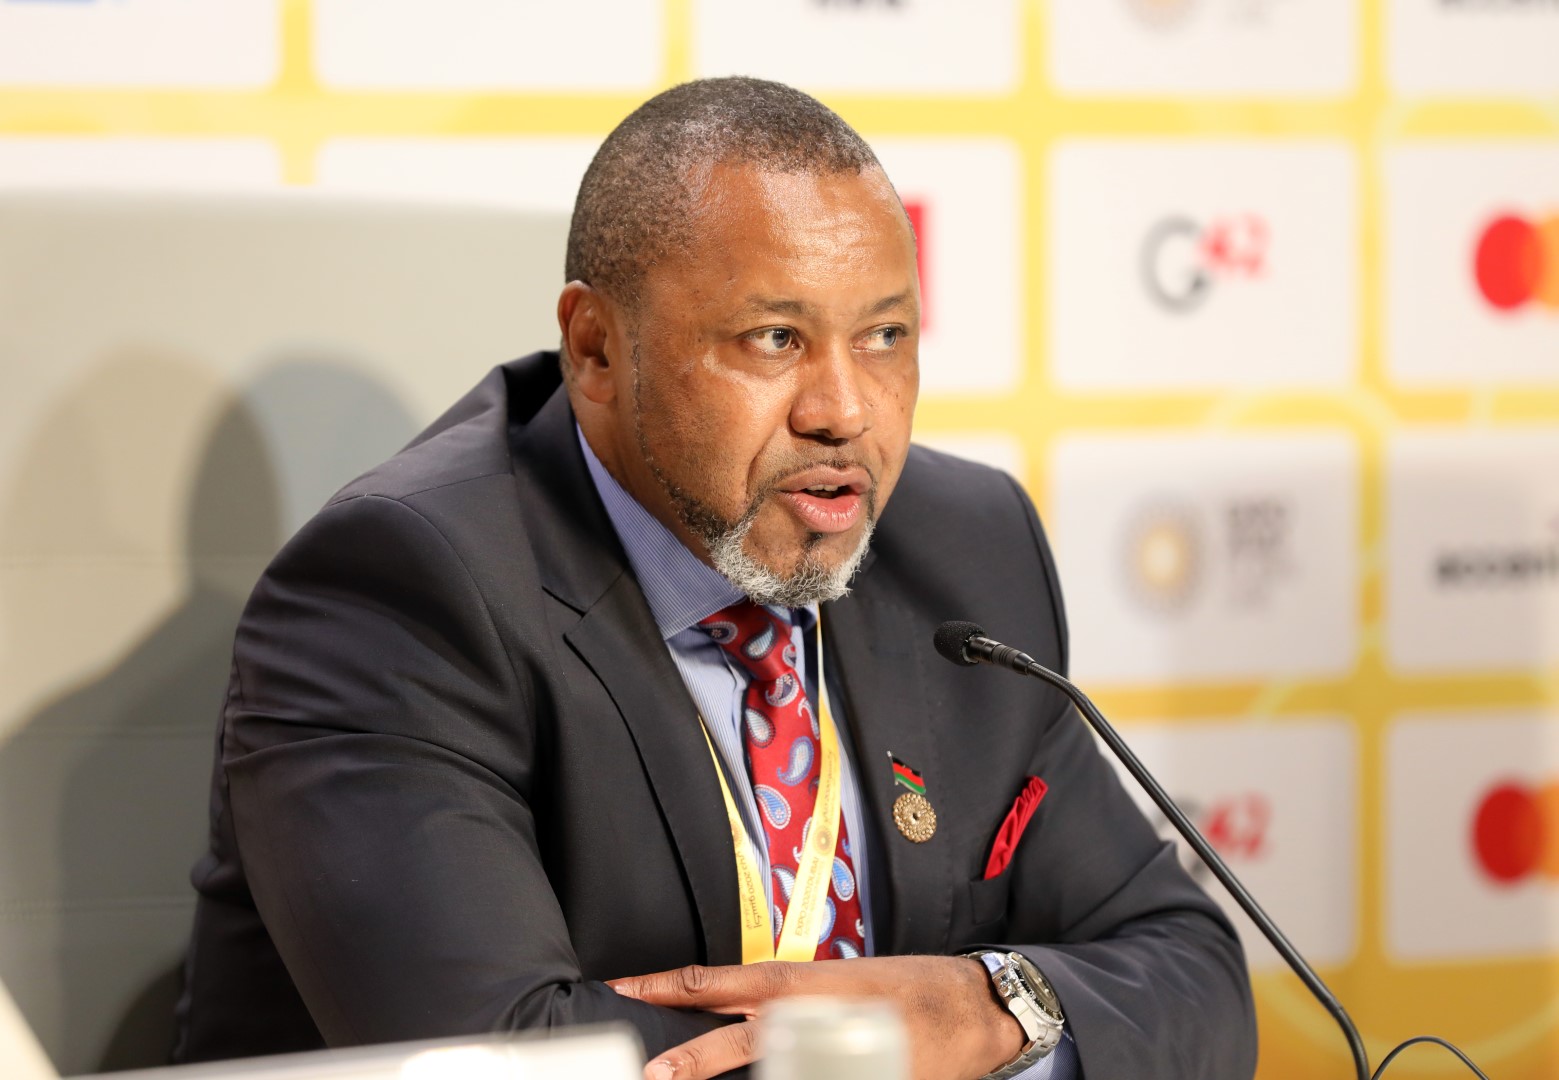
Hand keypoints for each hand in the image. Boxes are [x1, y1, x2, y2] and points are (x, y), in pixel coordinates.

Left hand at [608, 955, 1024, 1079]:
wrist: (972, 1007)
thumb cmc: (907, 986)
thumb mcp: (840, 977)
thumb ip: (788, 996)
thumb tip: (739, 1011)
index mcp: (799, 981)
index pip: (715, 981)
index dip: (666, 985)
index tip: (625, 989)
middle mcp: (808, 1014)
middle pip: (730, 1038)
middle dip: (685, 1058)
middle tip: (648, 1072)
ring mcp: (830, 1054)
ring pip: (764, 1071)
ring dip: (727, 1076)